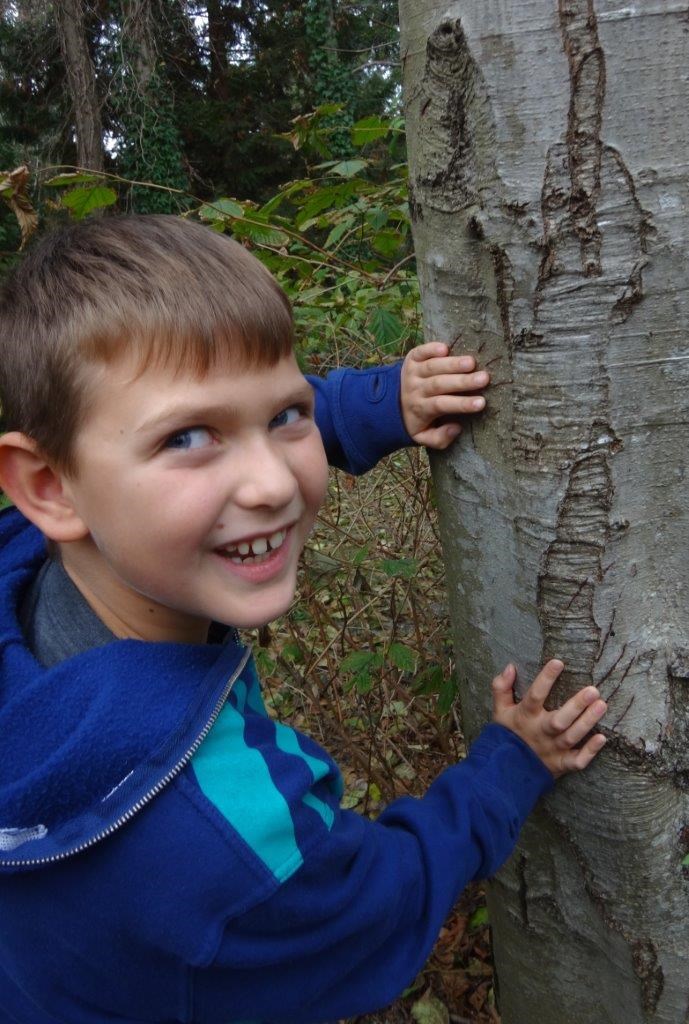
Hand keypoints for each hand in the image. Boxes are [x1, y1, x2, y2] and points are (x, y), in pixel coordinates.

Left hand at [400, 341, 488, 448]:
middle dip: (462, 381)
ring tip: (472, 362)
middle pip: (439, 384)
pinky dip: (430, 349)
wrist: (388, 403)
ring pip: (432, 367)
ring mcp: (412, 372)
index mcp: (420, 408)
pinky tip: (445, 348)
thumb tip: (456, 427)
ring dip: (452, 364)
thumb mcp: (423, 437)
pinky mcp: (411, 359)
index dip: (462, 403)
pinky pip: (419, 352)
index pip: (442, 405)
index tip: (482, 403)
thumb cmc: (416, 420)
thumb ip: (440, 438)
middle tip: (484, 378)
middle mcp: (416, 389)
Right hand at [492, 660, 606, 777]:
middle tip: (593, 690)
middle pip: (559, 720)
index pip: (535, 695)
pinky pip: (577, 761)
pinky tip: (602, 738)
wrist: (505, 771)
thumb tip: (510, 667)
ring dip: (587, 722)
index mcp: (525, 717)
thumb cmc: (506, 735)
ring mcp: (552, 750)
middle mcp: (540, 733)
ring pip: (571, 737)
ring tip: (602, 705)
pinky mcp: (561, 764)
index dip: (546, 679)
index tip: (558, 663)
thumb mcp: (500, 710)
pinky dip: (590, 751)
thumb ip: (502, 688)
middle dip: (577, 705)